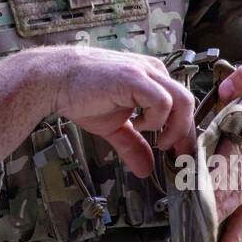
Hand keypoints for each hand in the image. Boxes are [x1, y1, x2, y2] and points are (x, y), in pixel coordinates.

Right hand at [0, 47, 194, 175]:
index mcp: (151, 78)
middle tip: (177, 156)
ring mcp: (145, 72)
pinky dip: (155, 120)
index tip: (179, 154)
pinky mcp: (135, 77)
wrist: (54, 79)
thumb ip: (133, 145)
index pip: (180, 105)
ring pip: (182, 101)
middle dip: (185, 134)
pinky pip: (162, 102)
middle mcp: (153, 71)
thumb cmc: (80, 95)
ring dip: (173, 128)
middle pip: (187, 103)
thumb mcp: (114, 126)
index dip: (184, 132)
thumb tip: (146, 170)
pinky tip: (136, 125)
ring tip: (157, 142)